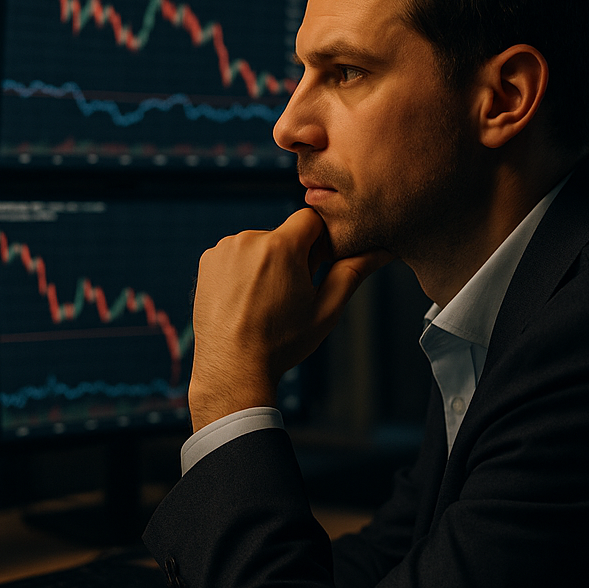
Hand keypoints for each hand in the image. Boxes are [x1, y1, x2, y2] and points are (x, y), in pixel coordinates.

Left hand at [189, 207, 390, 429]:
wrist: (231, 368)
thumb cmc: (281, 342)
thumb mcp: (326, 309)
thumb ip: (353, 271)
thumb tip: (381, 249)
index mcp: (280, 246)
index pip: (311, 219)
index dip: (320, 241)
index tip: (317, 267)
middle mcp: (248, 239)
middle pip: (283, 234)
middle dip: (292, 256)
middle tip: (290, 294)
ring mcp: (223, 250)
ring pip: (258, 245)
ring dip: (266, 263)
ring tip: (264, 301)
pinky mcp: (207, 261)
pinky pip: (234, 255)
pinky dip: (242, 270)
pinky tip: (244, 300)